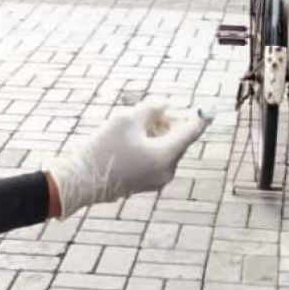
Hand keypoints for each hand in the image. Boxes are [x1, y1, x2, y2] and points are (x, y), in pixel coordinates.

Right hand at [44, 98, 209, 218]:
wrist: (81, 180)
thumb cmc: (104, 148)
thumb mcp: (127, 119)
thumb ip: (152, 109)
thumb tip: (167, 105)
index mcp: (165, 156)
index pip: (190, 134)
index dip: (199, 119)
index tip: (207, 110)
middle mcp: (166, 171)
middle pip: (178, 140)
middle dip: (168, 124)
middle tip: (153, 110)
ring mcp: (156, 181)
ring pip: (166, 150)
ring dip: (157, 135)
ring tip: (134, 127)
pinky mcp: (145, 184)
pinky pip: (157, 160)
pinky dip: (151, 147)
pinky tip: (131, 141)